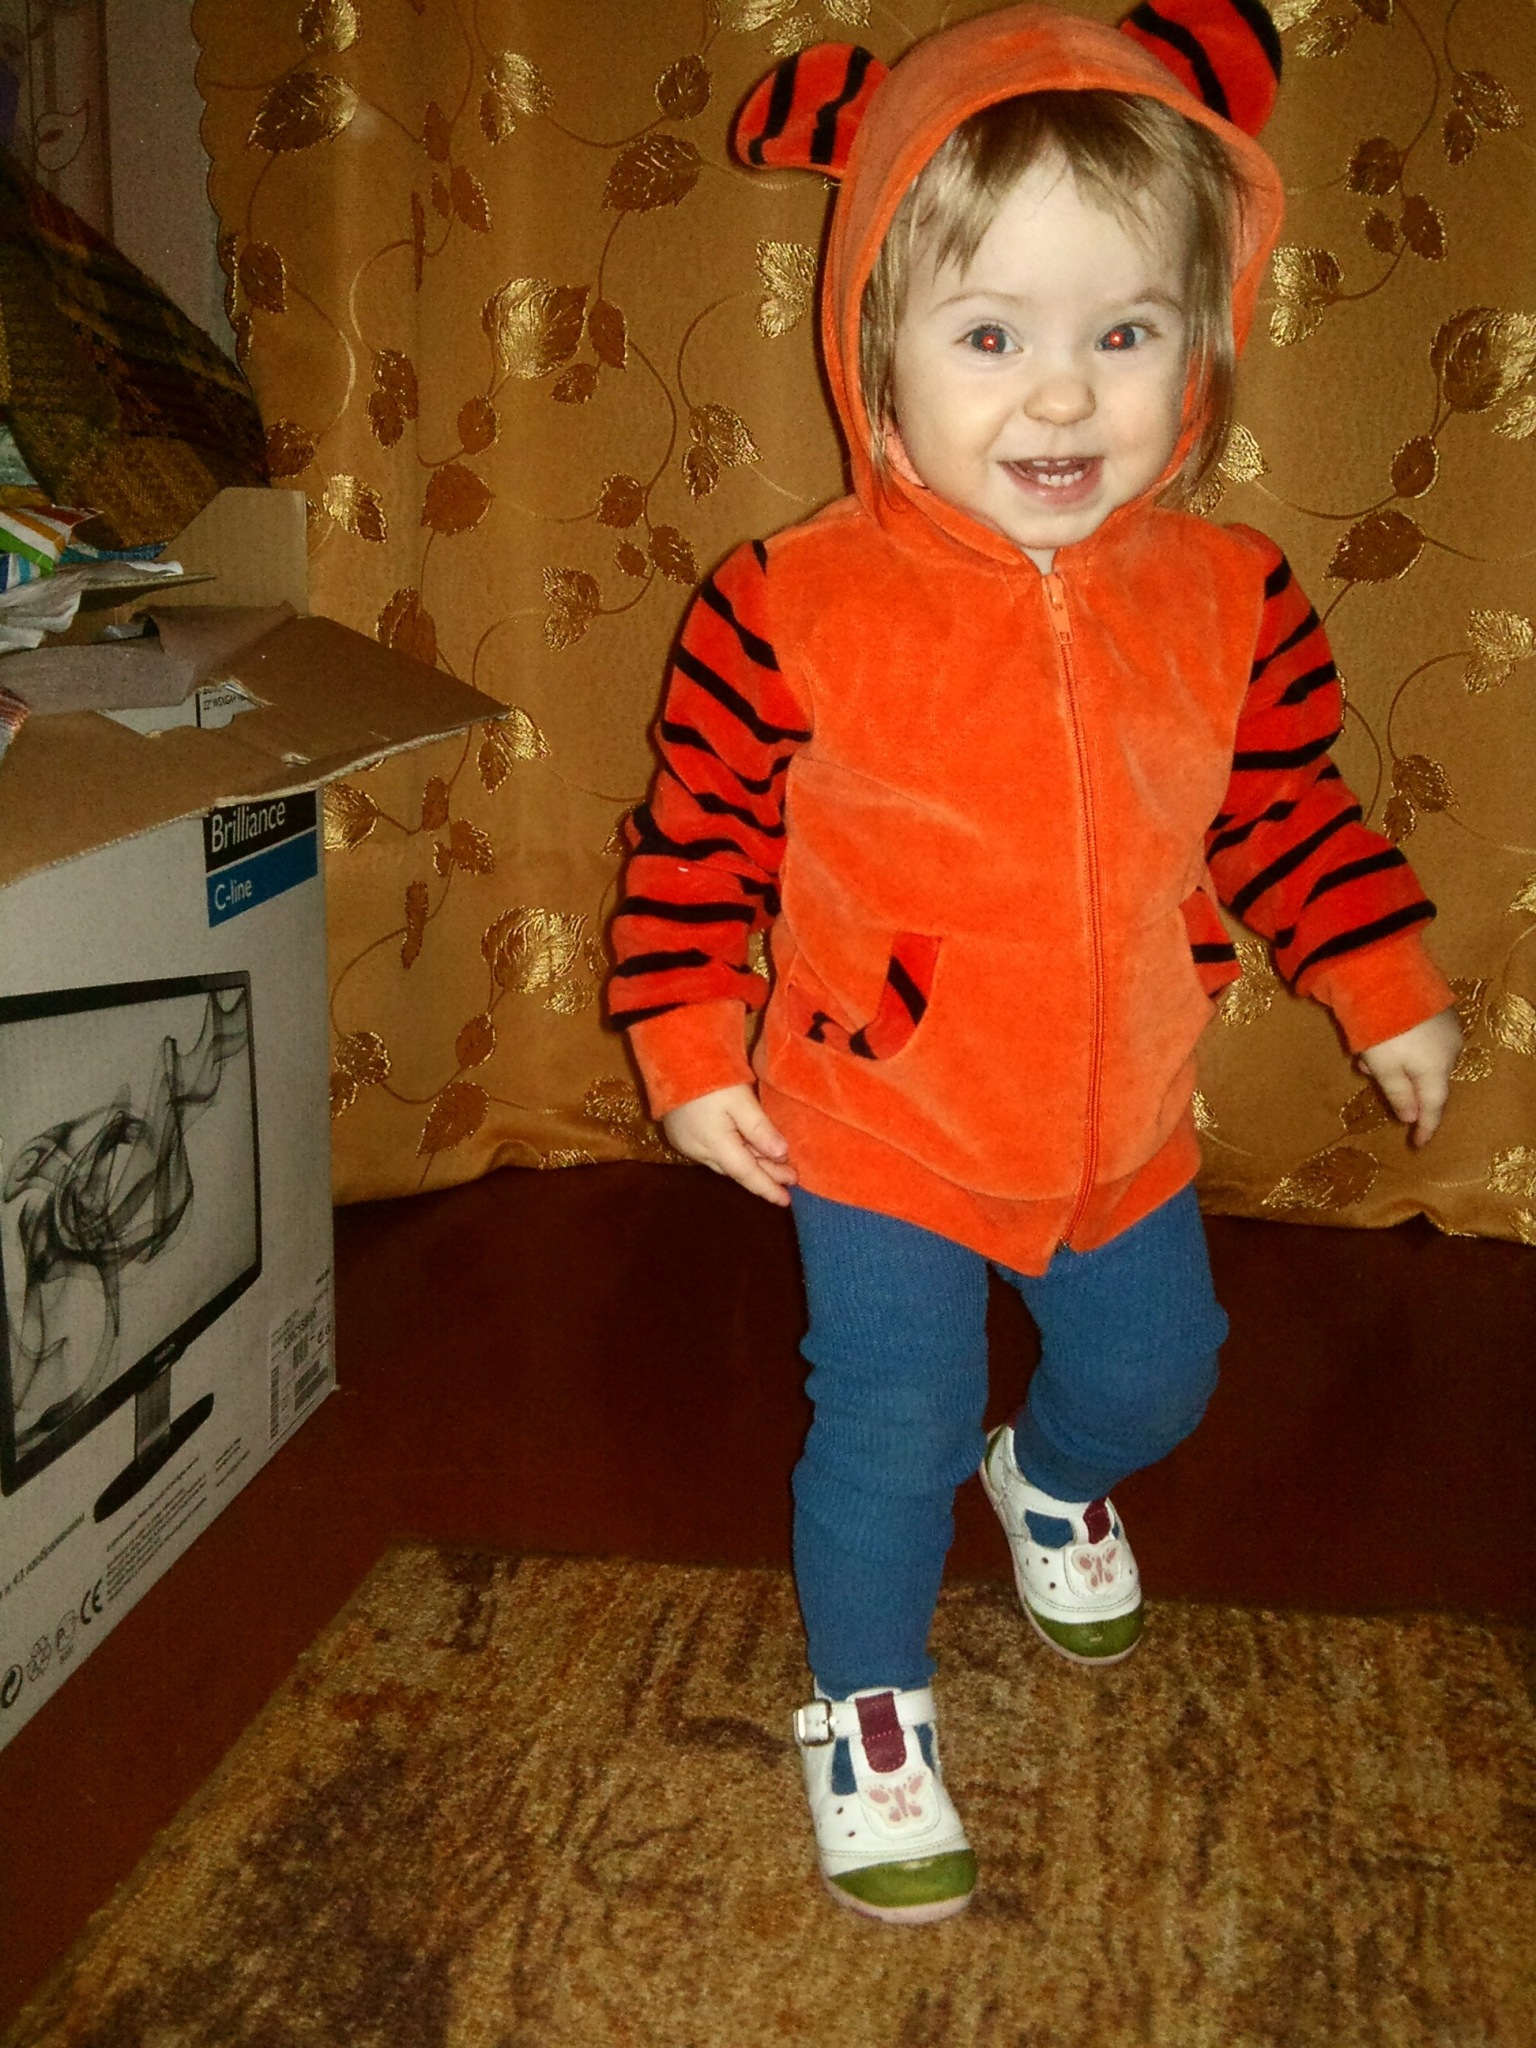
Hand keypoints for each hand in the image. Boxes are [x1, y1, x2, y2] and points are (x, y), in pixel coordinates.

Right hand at [663, 1084, 797, 1205]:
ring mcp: (687, 1144)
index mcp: (715, 1145)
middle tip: (790, 1179)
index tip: (787, 1200)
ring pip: (725, 1163)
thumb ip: (760, 1129)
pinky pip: (713, 1154)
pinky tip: (746, 1151)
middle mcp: (699, 1151)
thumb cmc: (710, 1078)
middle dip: (764, 1175)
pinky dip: (733, 1155)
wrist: (671, 1061)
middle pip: (737, 1170)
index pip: (747, 1174)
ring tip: (774, 1167)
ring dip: (750, 1166)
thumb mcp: (740, 1100)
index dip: (768, 1187)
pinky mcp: (681, 1135)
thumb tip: (781, 1155)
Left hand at [1356, 1007, 1461, 1147]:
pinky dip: (1400, 1044)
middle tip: (1366, 1073)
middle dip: (1397, 1083)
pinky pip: (1421, 1039)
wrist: (1388, 975)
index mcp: (1437, 1069)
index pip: (1433, 1107)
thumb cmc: (1383, 1028)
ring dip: (1393, 1061)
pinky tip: (1377, 1035)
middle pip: (1425, 1080)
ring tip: (1363, 1051)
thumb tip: (1412, 1117)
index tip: (1418, 1144)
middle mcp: (1449, 1050)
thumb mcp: (1383, 1067)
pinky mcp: (1438, 1010)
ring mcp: (1447, 1028)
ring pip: (1420, 1058)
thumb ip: (1398, 1094)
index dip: (1426, 1127)